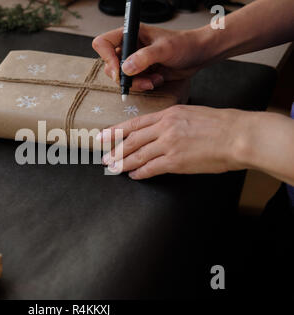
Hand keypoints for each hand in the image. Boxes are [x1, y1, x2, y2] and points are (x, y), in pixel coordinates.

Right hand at [92, 24, 209, 90]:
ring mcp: (134, 61)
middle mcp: (129, 47)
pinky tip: (156, 80)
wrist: (197, 55)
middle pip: (110, 65)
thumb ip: (144, 58)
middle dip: (125, 76)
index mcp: (131, 34)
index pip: (103, 43)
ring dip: (136, 83)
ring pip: (121, 78)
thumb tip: (126, 68)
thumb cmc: (184, 44)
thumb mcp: (165, 49)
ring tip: (153, 80)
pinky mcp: (141, 72)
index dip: (107, 58)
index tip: (119, 70)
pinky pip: (133, 84)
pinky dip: (143, 86)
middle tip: (139, 79)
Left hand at [99, 105, 247, 179]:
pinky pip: (151, 168)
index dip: (115, 131)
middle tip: (104, 158)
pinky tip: (134, 175)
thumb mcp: (190, 113)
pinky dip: (140, 173)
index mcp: (167, 114)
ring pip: (137, 155)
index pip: (134, 124)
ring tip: (113, 169)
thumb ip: (171, 121)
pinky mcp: (175, 161)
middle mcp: (164, 128)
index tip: (103, 136)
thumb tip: (158, 131)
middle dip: (115, 150)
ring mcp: (168, 144)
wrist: (237, 135)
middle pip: (131, 140)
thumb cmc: (219, 124)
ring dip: (123, 163)